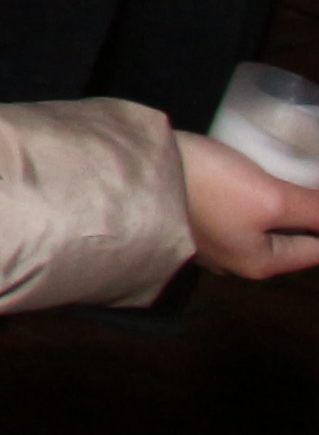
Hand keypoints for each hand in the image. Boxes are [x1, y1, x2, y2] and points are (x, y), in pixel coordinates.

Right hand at [180, 136, 318, 279]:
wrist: (134, 174)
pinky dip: (250, 197)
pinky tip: (247, 173)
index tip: (311, 194)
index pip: (318, 248)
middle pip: (290, 237)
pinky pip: (234, 213)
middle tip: (307, 176)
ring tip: (288, 170)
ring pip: (261, 224)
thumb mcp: (273, 198)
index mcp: (262, 265)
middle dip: (305, 212)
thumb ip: (315, 210)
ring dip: (277, 204)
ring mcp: (209, 243)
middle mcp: (237, 262)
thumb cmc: (211, 188)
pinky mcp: (188, 219)